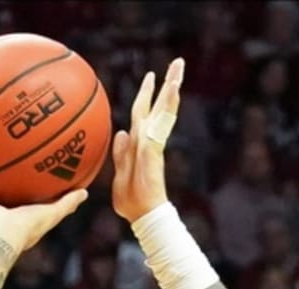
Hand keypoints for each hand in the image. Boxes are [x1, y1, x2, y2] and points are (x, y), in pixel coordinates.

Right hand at [0, 186, 87, 256]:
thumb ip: (67, 204)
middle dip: (2, 189)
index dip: (28, 194)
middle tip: (4, 171)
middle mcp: (2, 217)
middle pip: (3, 200)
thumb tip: (85, 192)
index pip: (25, 205)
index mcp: (20, 219)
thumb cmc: (26, 227)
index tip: (31, 180)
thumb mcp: (51, 214)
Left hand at [112, 58, 183, 223]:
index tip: (151, 78)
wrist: (143, 216)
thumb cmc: (131, 202)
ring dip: (171, 88)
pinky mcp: (155, 149)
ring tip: (180, 67)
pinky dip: (167, 106)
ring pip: (162, 110)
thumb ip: (120, 154)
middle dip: (167, 84)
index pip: (141, 113)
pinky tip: (173, 89)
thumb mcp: (119, 176)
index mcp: (137, 144)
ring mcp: (152, 144)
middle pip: (157, 106)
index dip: (146, 95)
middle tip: (178, 63)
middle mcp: (147, 140)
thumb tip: (121, 132)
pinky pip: (160, 123)